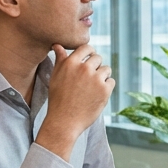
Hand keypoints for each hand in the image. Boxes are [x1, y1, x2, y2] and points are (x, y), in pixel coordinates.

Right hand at [38, 44, 114, 159]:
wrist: (64, 121)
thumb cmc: (58, 99)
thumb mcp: (56, 77)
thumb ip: (60, 60)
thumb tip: (57, 45)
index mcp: (71, 63)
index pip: (86, 47)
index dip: (89, 53)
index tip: (88, 60)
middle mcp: (84, 68)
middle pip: (98, 58)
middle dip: (95, 66)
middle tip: (89, 79)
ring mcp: (96, 79)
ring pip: (106, 69)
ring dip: (102, 76)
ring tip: (92, 88)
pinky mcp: (105, 90)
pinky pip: (111, 81)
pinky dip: (107, 87)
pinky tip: (96, 95)